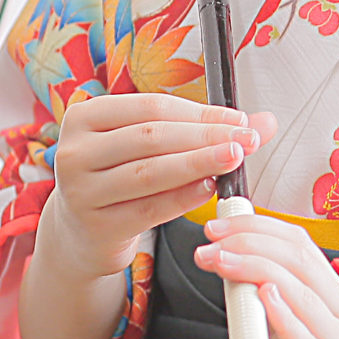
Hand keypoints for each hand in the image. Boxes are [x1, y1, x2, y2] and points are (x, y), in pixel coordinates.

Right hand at [20, 96, 274, 338]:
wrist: (84, 231)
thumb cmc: (122, 176)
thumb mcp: (150, 146)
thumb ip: (202, 129)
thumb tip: (264, 121)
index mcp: (85, 117)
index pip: (152, 107)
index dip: (200, 113)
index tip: (239, 120)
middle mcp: (74, 151)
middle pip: (151, 137)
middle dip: (205, 137)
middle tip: (246, 139)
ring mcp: (80, 191)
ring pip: (149, 172)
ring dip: (198, 164)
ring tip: (234, 159)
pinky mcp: (96, 226)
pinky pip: (148, 209)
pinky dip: (183, 197)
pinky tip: (209, 188)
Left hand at [196, 213, 338, 338]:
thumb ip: (274, 311)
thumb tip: (237, 278)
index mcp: (337, 302)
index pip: (302, 246)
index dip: (259, 227)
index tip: (220, 224)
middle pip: (300, 260)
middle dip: (249, 240)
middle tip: (210, 240)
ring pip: (304, 293)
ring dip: (254, 269)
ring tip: (219, 261)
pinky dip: (286, 318)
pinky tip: (265, 299)